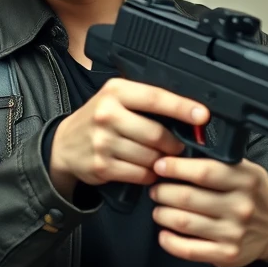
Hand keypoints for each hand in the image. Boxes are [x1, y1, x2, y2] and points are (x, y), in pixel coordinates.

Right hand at [49, 79, 209, 198]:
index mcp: (115, 92)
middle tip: (177, 146)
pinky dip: (150, 174)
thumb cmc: (99, 119)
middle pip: (156, 134)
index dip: (182, 108)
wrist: (64, 144)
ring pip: (151, 157)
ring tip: (159, 157)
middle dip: (174, 144)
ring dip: (161, 161)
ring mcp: (102, 142)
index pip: (155, 98)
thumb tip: (190, 114)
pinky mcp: (102, 166)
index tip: (203, 116)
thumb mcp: (117, 99)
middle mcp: (106, 115)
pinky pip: (141, 174)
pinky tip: (145, 168)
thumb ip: (147, 102)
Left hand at [149, 156, 267, 266]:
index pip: (204, 171)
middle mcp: (241, 206)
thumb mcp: (245, 171)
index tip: (159, 166)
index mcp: (246, 180)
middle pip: (187, 197)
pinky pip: (188, 249)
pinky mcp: (227, 254)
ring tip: (159, 210)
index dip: (175, 168)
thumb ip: (217, 162)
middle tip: (156, 190)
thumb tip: (177, 155)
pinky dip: (169, 242)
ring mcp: (234, 232)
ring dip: (162, 214)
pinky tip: (164, 234)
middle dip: (162, 192)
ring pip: (183, 222)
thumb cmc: (251, 196)